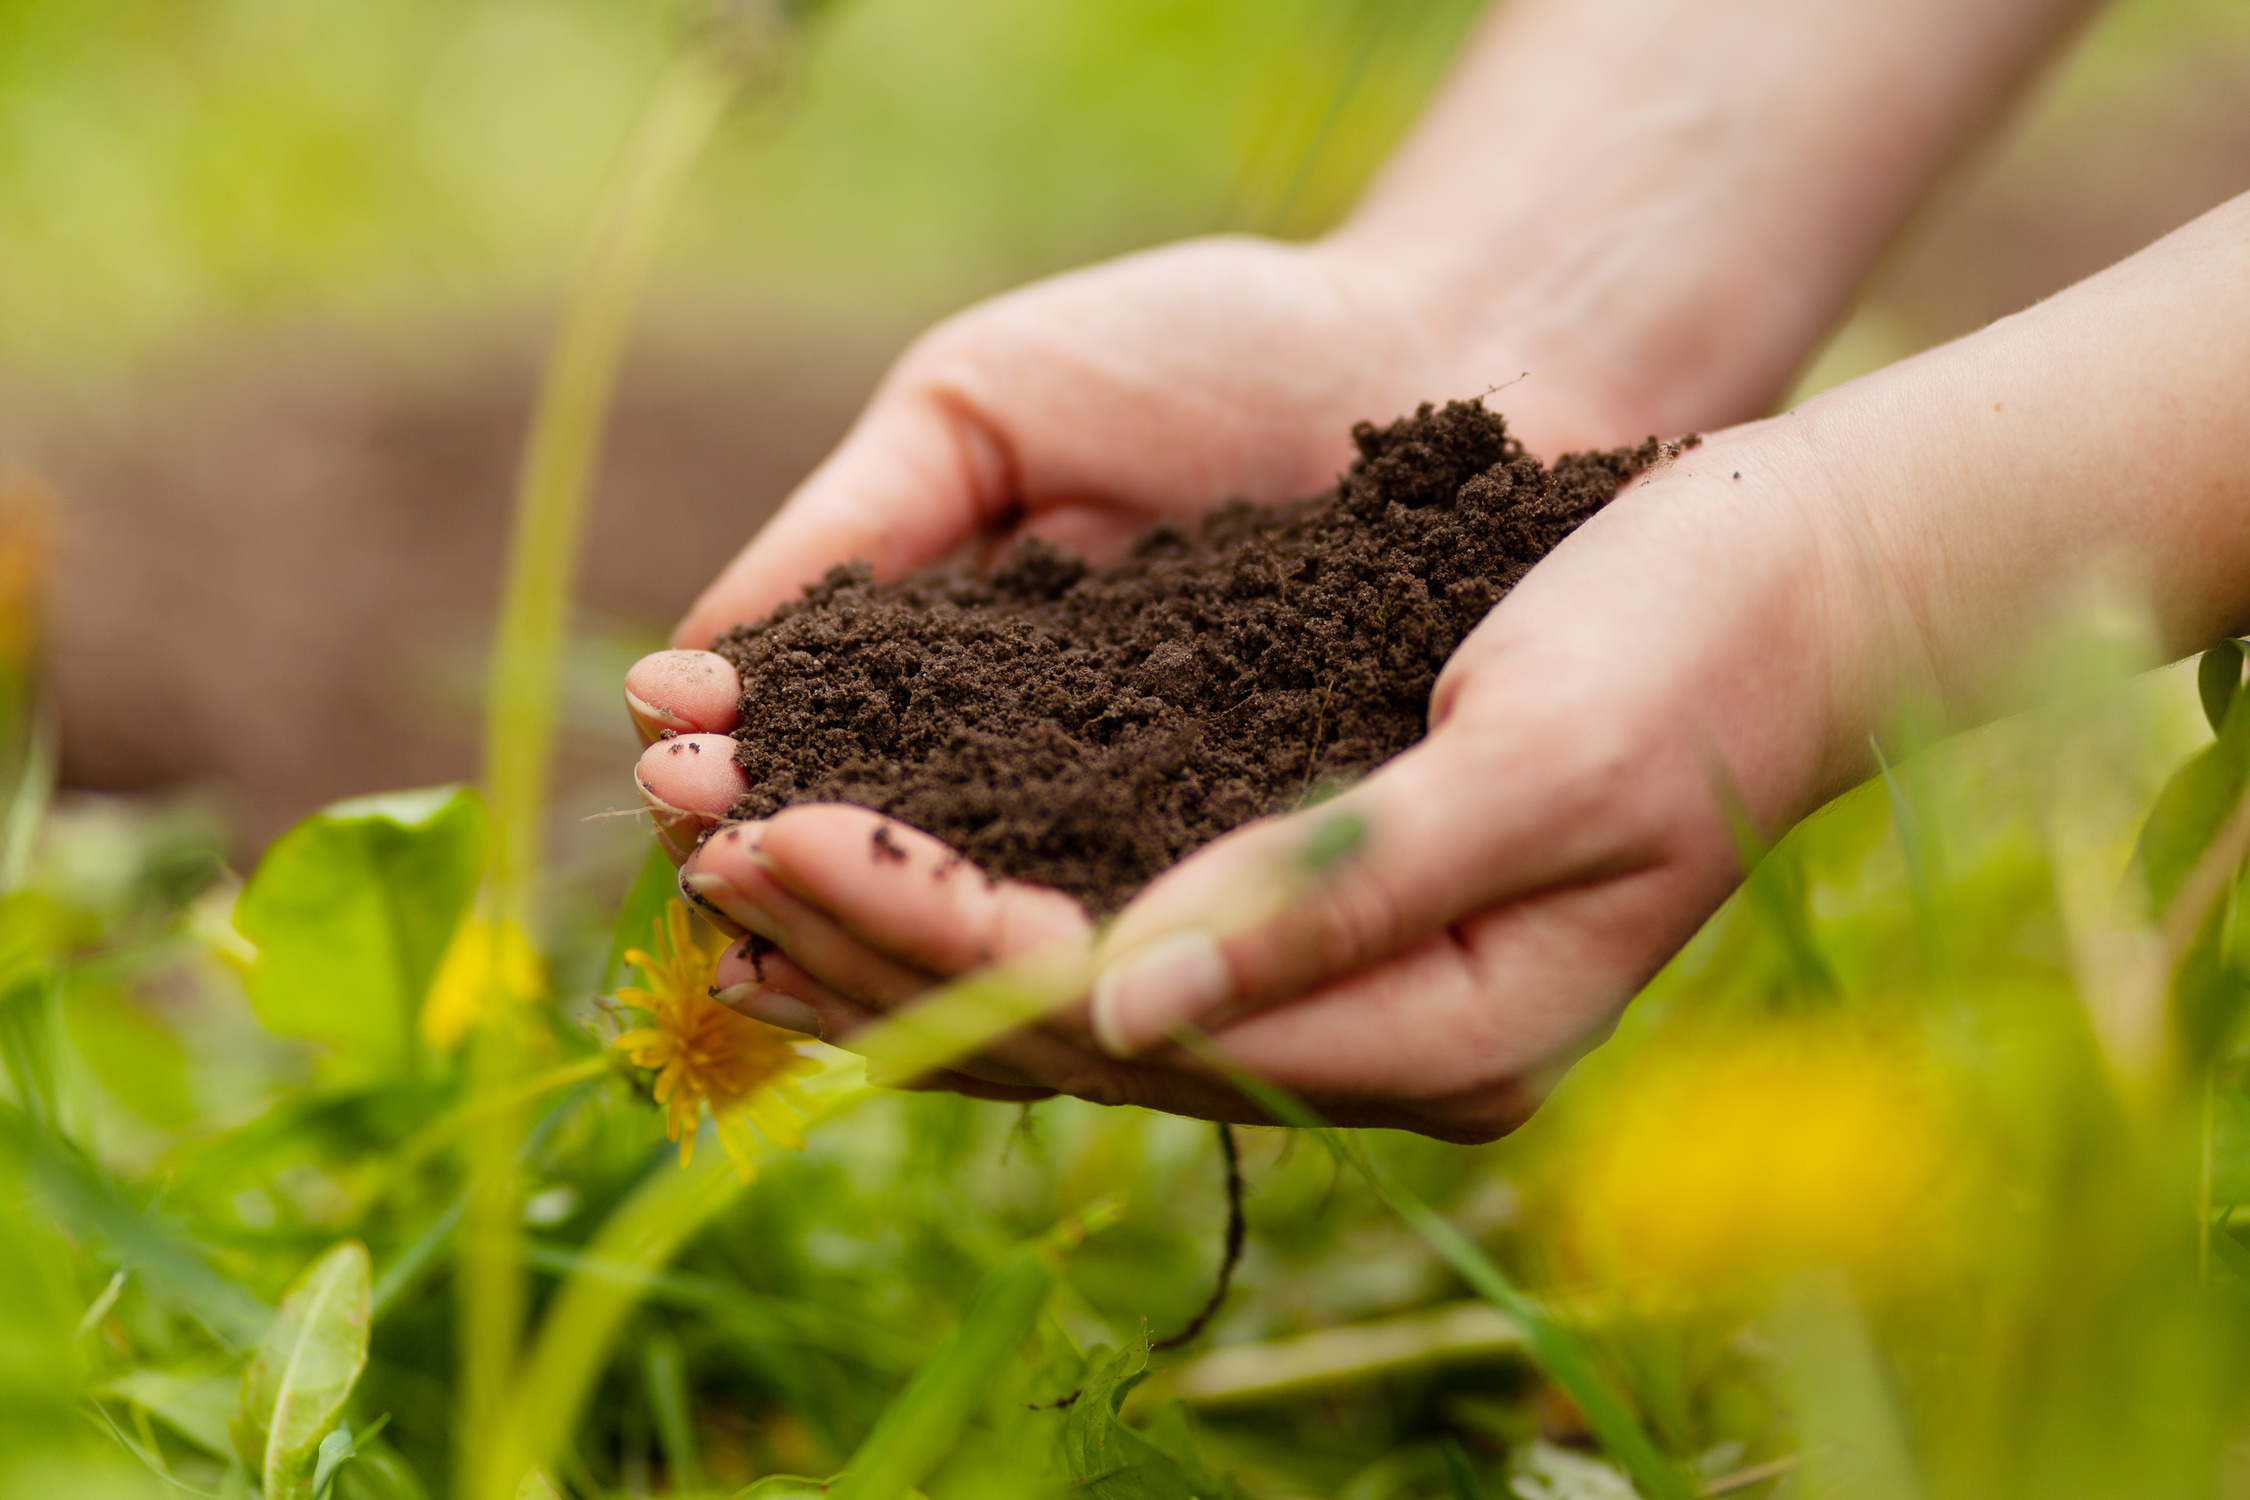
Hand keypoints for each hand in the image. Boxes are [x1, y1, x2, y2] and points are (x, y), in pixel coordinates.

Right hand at [625, 231, 1646, 858]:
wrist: (1433, 346)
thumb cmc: (1205, 350)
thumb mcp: (980, 408)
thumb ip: (847, 533)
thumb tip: (679, 672)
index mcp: (951, 682)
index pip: (812, 765)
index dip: (739, 776)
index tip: (677, 762)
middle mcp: (1033, 784)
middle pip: (878, 874)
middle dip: (781, 865)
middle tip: (708, 843)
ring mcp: (1140, 839)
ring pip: (987, 931)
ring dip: (872, 932)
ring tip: (778, 893)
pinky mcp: (1253, 875)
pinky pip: (1138, 934)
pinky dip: (1038, 954)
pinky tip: (959, 951)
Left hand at [634, 412, 1873, 1139]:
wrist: (1796, 584)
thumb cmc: (1694, 649)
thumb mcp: (1537, 762)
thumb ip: (1347, 890)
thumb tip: (1124, 1002)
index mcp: (1444, 1037)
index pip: (1141, 1016)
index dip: (946, 939)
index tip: (786, 844)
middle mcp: (1376, 1039)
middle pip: (1077, 1028)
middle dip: (883, 946)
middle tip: (701, 860)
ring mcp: (1348, 983)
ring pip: (1074, 992)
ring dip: (903, 937)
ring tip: (731, 883)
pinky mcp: (1320, 902)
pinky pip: (1113, 921)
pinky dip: (984, 891)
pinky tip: (873, 857)